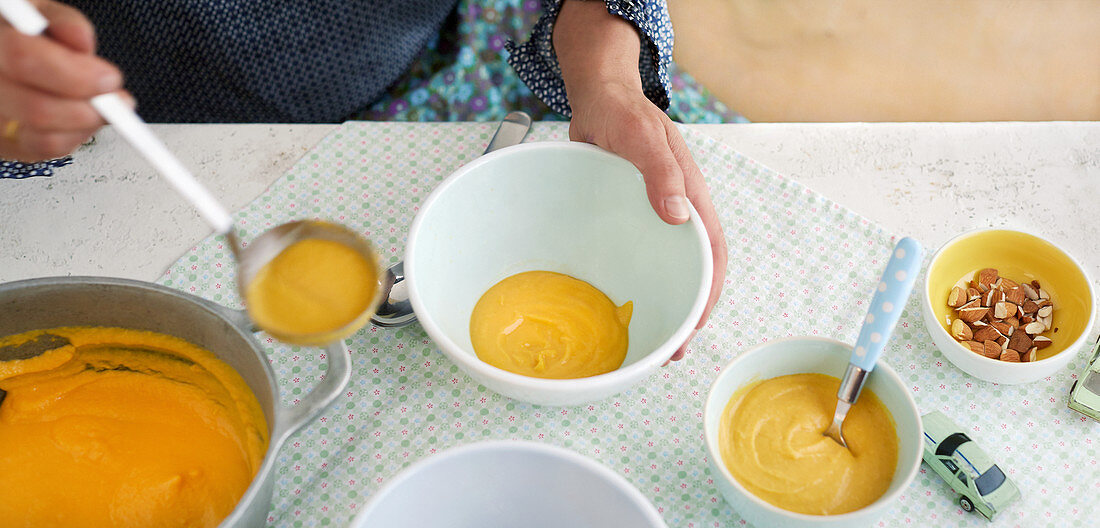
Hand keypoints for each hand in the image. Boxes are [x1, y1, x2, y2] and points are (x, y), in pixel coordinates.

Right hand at [0, 0, 126, 160]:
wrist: (0, 56)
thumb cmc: (18, 32)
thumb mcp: (35, 11)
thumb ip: (60, 20)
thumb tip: (81, 40)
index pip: (24, 60)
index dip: (75, 74)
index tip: (109, 78)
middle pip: (38, 110)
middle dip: (90, 109)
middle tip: (115, 100)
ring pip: (45, 138)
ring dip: (87, 125)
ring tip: (100, 107)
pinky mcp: (2, 144)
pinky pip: (44, 152)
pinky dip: (74, 137)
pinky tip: (79, 118)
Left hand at [553, 1, 727, 362]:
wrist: (598, 97)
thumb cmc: (623, 113)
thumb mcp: (642, 137)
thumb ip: (660, 172)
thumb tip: (678, 217)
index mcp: (691, 196)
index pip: (713, 252)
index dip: (710, 291)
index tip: (697, 324)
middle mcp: (677, 211)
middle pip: (693, 269)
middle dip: (690, 311)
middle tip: (673, 351)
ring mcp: (653, 216)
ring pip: (667, 267)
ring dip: (665, 302)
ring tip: (652, 341)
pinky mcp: (629, 218)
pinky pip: (639, 255)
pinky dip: (637, 282)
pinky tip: (624, 303)